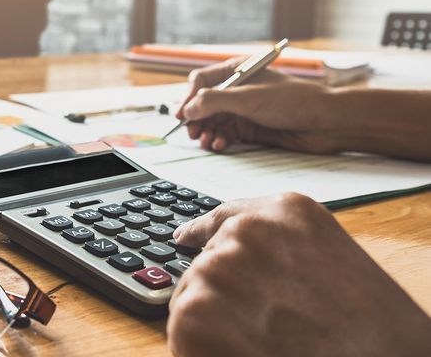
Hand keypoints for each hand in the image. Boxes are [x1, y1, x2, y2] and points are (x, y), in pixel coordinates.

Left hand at [168, 193, 430, 356]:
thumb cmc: (370, 332)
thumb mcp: (333, 265)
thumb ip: (282, 252)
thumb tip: (232, 259)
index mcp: (287, 211)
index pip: (227, 217)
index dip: (202, 232)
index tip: (183, 238)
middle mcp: (247, 230)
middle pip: (209, 264)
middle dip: (227, 296)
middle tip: (269, 325)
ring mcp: (218, 266)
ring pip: (195, 298)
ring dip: (218, 324)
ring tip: (265, 341)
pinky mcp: (195, 309)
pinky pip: (183, 330)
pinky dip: (204, 347)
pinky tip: (242, 352)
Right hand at [176, 59, 342, 152]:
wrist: (325, 123)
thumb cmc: (293, 101)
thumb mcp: (249, 98)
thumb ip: (215, 102)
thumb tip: (187, 109)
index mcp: (236, 71)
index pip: (201, 81)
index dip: (189, 97)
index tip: (182, 115)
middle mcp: (237, 89)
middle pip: (203, 103)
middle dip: (196, 118)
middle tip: (192, 133)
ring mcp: (243, 109)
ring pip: (212, 121)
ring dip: (206, 131)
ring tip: (206, 142)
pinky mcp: (250, 128)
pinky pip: (225, 134)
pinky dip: (219, 140)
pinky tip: (219, 145)